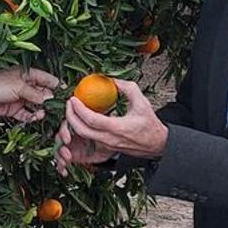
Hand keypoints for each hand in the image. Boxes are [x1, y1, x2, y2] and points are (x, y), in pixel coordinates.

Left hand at [0, 66, 58, 122]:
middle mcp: (26, 86)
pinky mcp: (15, 109)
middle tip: (58, 109)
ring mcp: (21, 98)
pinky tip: (35, 118)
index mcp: (28, 75)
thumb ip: (36, 94)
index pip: (47, 79)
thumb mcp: (19, 87)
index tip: (67, 93)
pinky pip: (27, 114)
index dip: (57, 85)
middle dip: (51, 101)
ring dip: (42, 110)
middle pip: (44, 94)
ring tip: (43, 113)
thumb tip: (50, 100)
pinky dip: (32, 117)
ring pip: (37, 105)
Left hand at [54, 79, 168, 173]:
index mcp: (118, 128)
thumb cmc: (150, 124)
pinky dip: (82, 129)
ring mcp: (107, 145)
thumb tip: (112, 79)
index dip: (79, 109)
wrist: (157, 144)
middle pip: (82, 131)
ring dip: (75, 123)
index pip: (92, 120)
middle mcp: (110, 139)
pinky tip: (82, 118)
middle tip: (69, 103)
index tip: (73, 99)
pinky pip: (89, 139)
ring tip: (73, 109)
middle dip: (71, 117)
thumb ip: (128, 88)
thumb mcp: (142, 102)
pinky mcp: (106, 148)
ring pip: (84, 136)